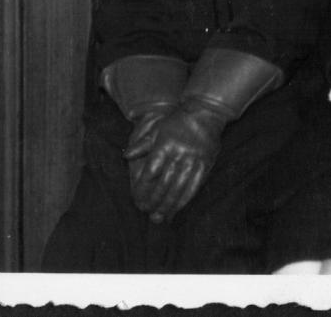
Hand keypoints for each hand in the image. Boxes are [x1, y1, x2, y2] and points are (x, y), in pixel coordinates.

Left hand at [125, 105, 225, 222]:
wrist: (205, 113)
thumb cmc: (177, 122)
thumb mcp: (157, 129)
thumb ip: (142, 145)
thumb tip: (126, 156)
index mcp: (164, 145)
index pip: (151, 172)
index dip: (143, 188)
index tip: (137, 199)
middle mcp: (179, 153)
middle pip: (164, 183)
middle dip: (154, 200)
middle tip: (146, 212)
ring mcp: (193, 160)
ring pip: (178, 188)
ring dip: (167, 205)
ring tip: (159, 217)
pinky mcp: (205, 165)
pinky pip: (193, 187)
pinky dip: (184, 201)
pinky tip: (176, 209)